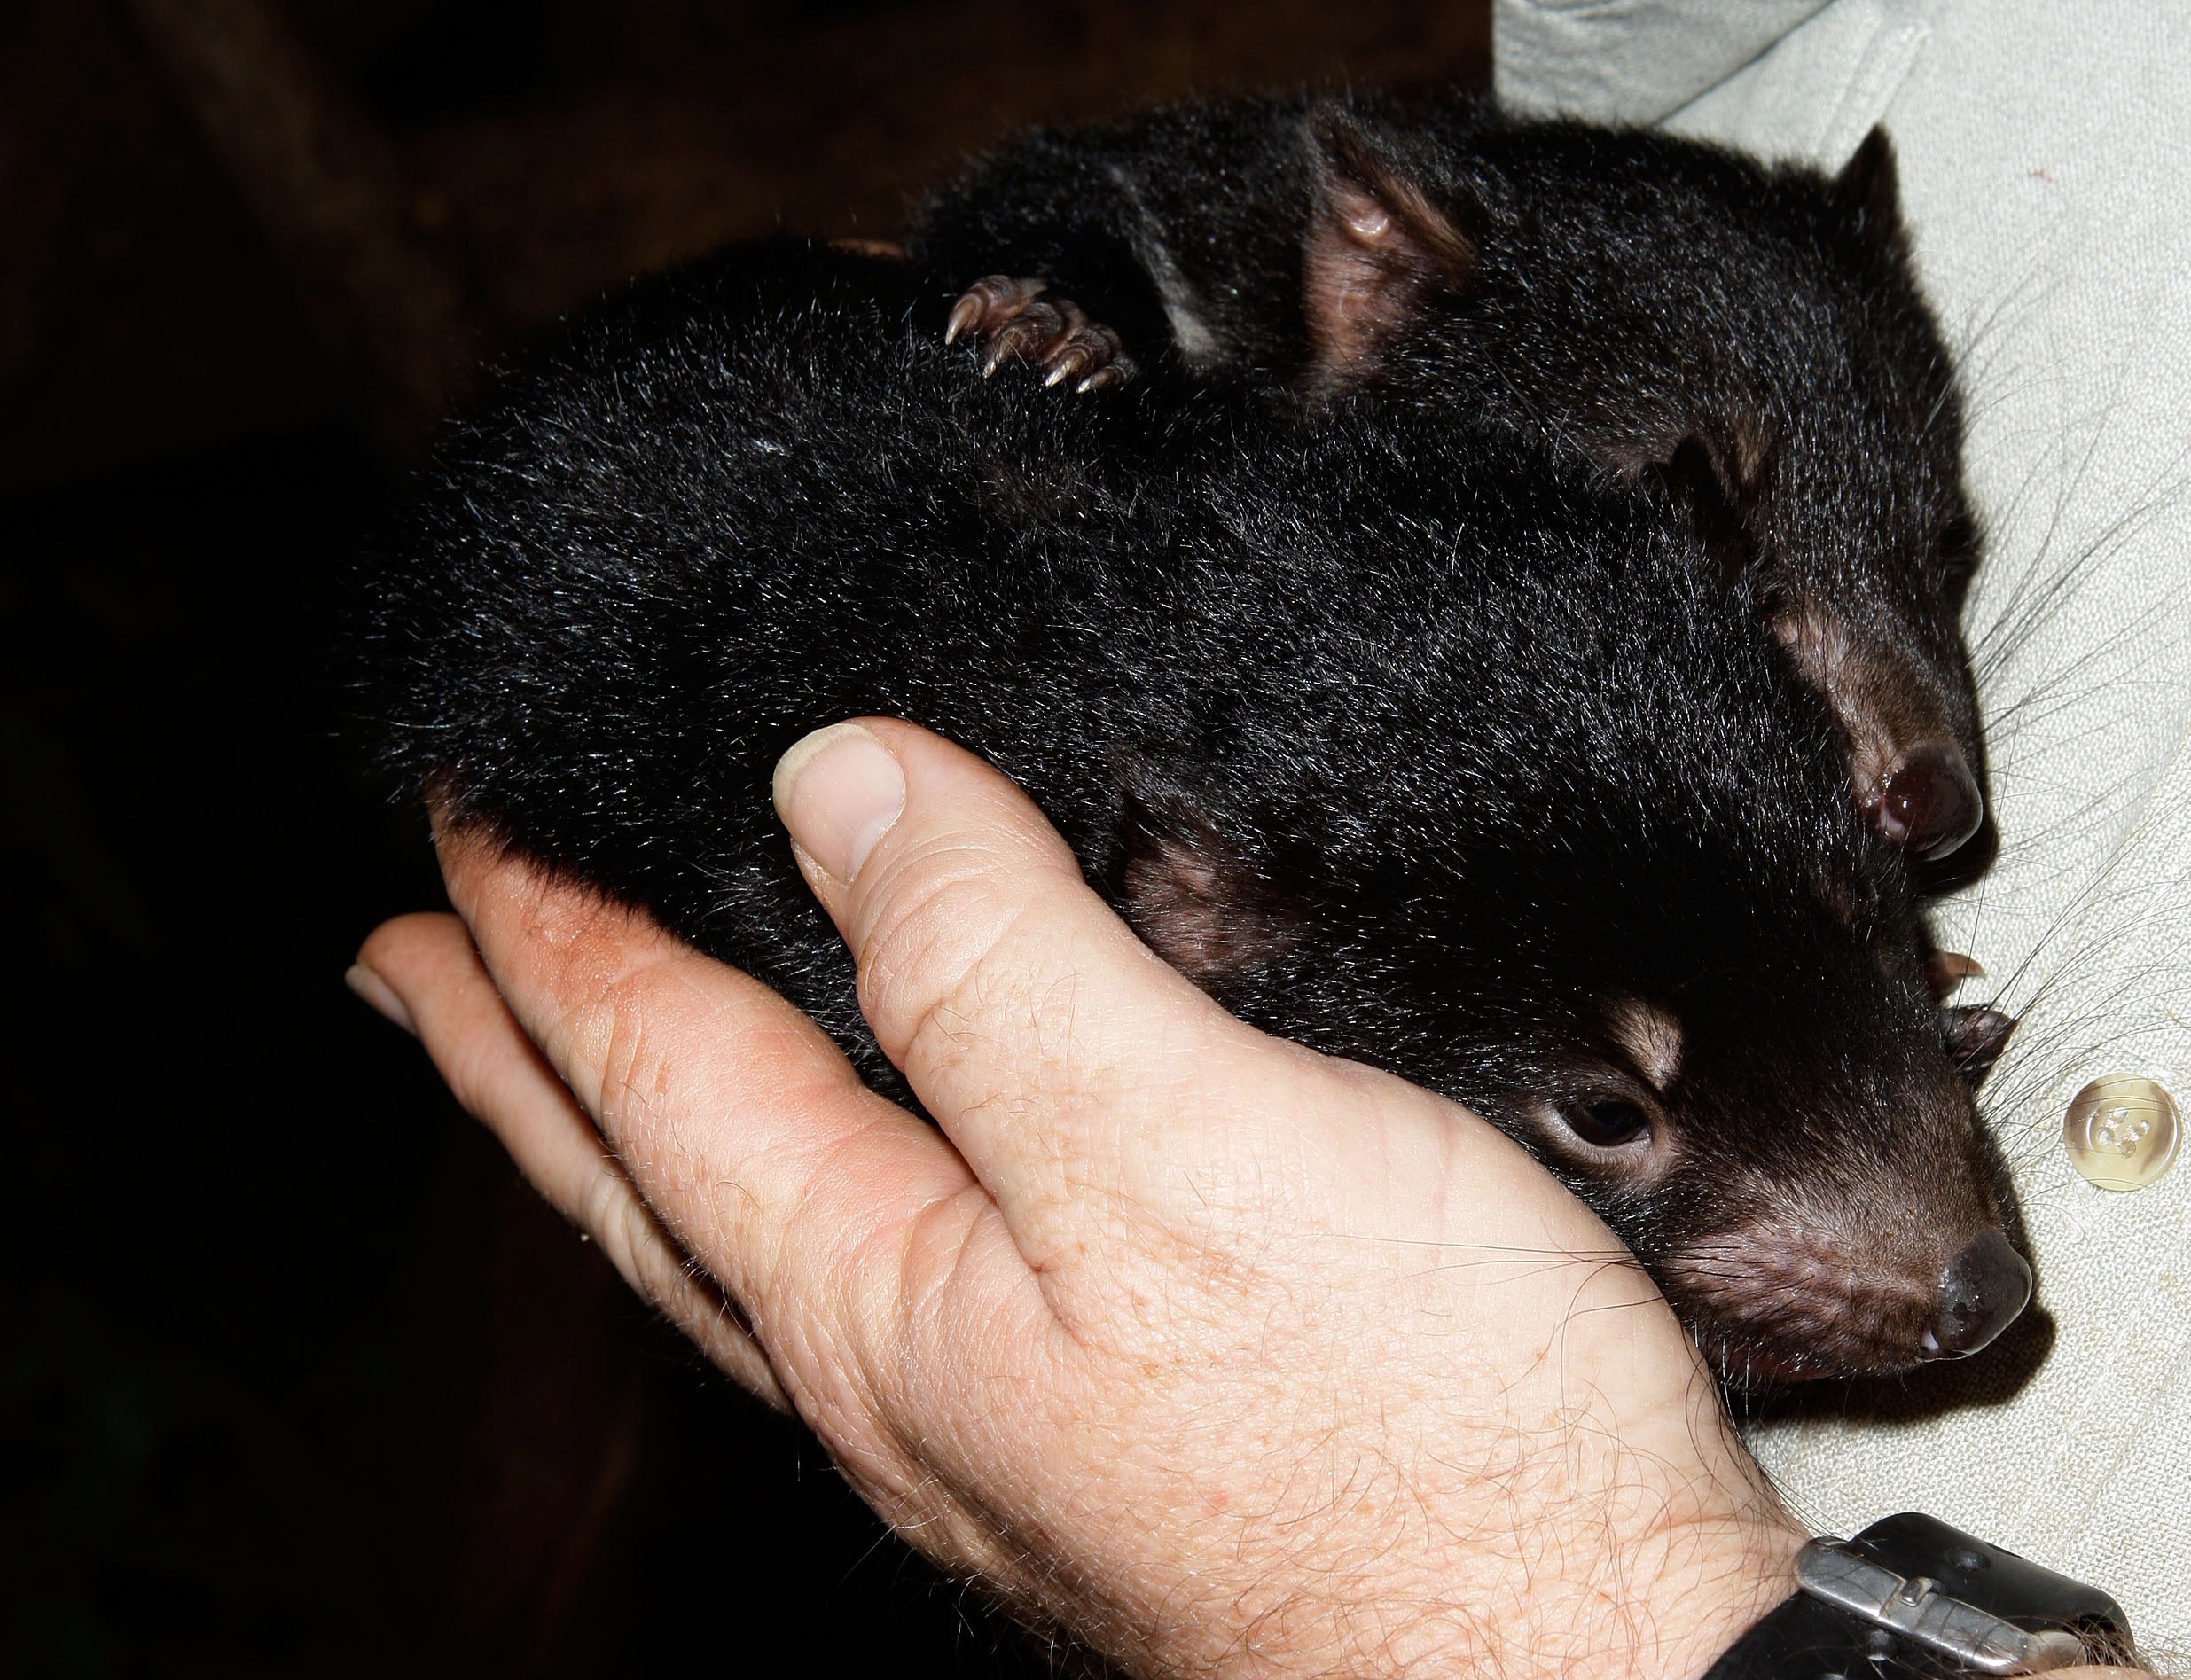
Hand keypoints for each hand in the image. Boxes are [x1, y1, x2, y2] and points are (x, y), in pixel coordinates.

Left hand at [354, 719, 1800, 1679]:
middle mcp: (910, 1378)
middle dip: (524, 1059)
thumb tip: (836, 784)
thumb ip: (999, 967)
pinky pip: (894, 1262)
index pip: (653, 1075)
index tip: (456, 812)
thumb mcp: (1183, 1157)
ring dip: (649, 1122)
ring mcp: (1009, 1417)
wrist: (1595, 1669)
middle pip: (654, 1185)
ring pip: (763, 1234)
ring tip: (593, 1055)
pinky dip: (819, 1172)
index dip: (545, 930)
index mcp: (884, 1301)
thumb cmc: (1418, 1452)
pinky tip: (894, 1167)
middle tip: (409, 965)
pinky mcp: (1129, 1425)